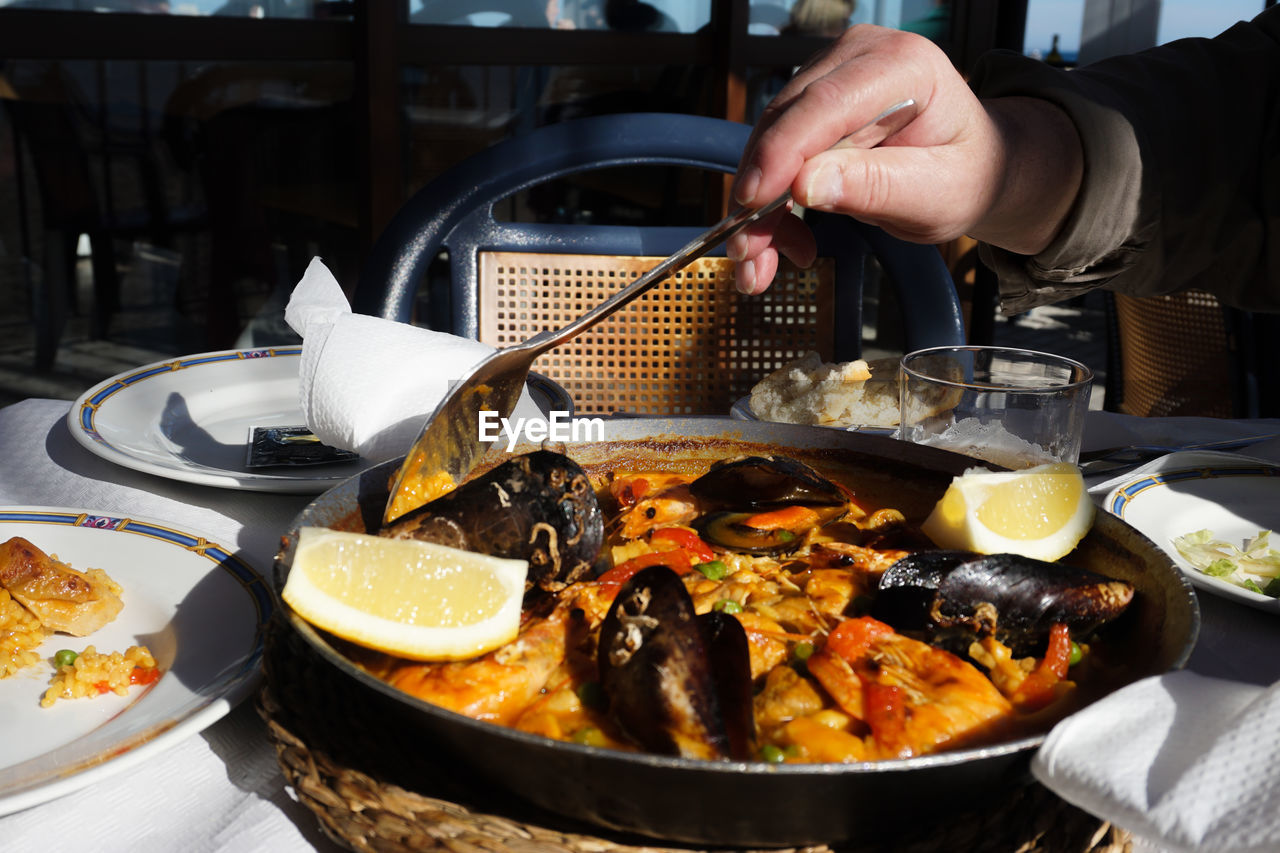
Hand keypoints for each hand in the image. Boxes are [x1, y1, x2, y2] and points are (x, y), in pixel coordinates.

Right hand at [727, 25, 1082, 294]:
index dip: (781, 153)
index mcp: (902, 66)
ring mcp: (832, 74)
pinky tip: (788, 242)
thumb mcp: (936, 195)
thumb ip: (877, 186)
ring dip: (759, 209)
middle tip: (750, 256)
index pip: (825, 104)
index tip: (752, 202)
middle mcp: (860, 57)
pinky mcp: (813, 103)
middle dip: (759, 195)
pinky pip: (775, 153)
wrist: (975, 168)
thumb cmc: (966, 175)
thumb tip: (805, 185)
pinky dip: (770, 205)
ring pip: (770, 142)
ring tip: (761, 264)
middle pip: (786, 123)